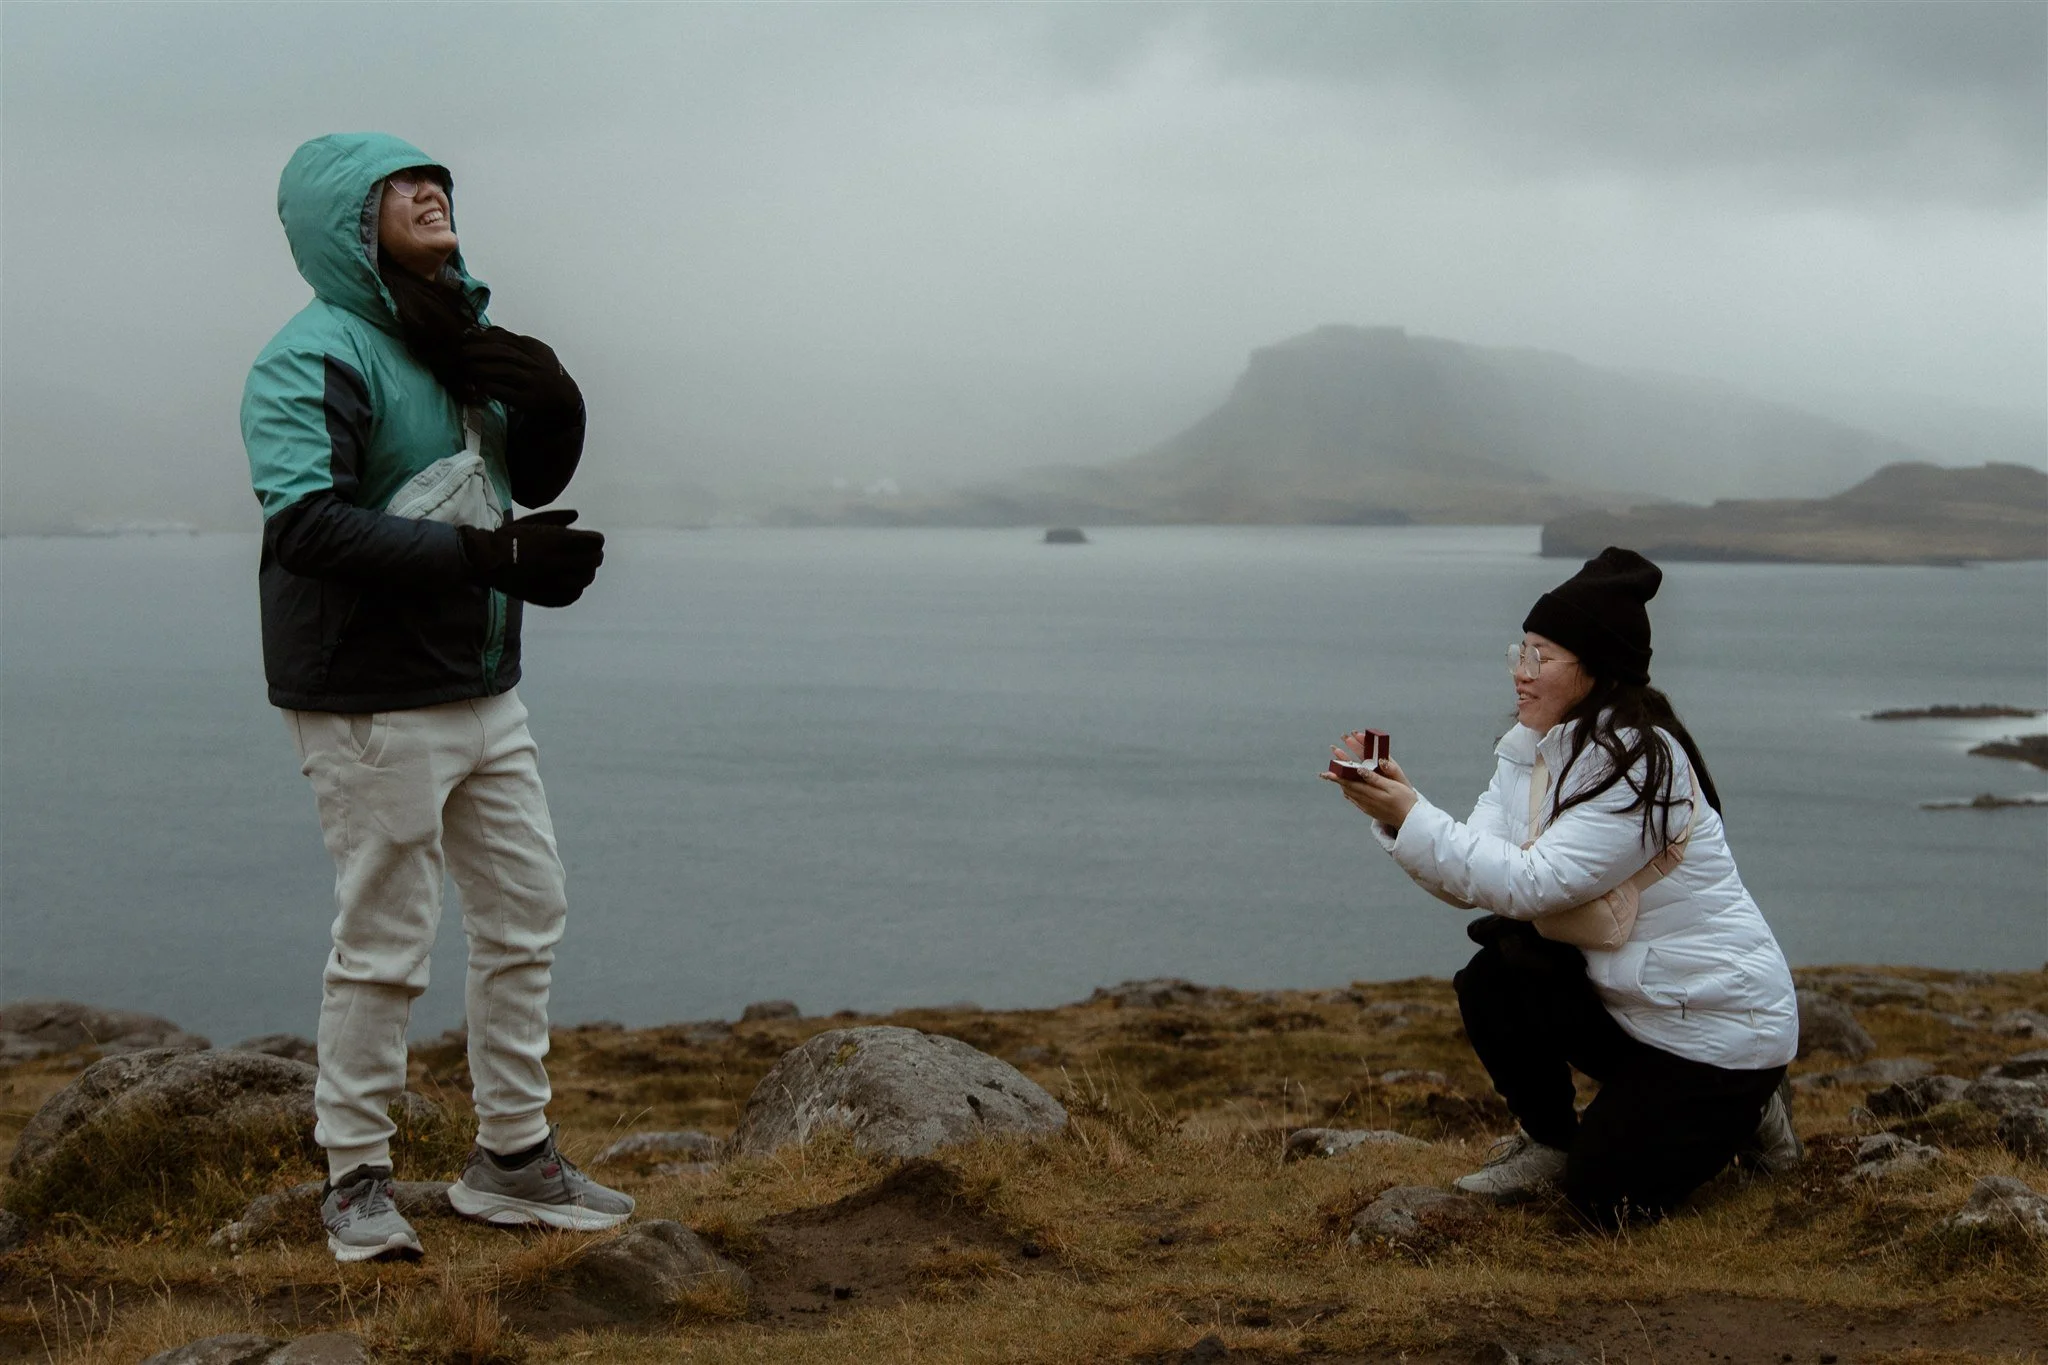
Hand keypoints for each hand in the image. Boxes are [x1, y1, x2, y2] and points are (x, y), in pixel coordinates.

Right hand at [457, 508, 604, 606]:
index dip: (595, 540)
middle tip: (587, 556)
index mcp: (557, 540)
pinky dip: (574, 589)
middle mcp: (559, 561)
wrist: (487, 560)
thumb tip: (576, 515)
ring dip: (585, 573)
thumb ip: (557, 518)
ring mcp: (554, 580)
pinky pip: (573, 595)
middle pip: (595, 560)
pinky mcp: (548, 596)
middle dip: (594, 556)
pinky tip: (568, 584)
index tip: (590, 541)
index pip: (596, 542)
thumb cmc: (509, 537)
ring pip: (586, 579)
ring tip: (577, 570)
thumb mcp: (532, 520)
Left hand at [460, 328, 581, 418]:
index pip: (506, 338)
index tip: (467, 338)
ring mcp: (531, 382)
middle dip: (479, 350)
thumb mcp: (534, 351)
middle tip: (461, 352)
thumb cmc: (542, 373)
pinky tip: (479, 385)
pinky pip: (506, 392)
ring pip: (504, 371)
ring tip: (466, 367)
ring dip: (482, 368)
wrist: (563, 399)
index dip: (484, 337)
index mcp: (533, 348)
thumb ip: (513, 340)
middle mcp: (534, 364)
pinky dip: (491, 387)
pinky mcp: (527, 401)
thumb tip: (487, 329)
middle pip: (503, 352)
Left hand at [1320, 751, 1418, 829]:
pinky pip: (1356, 801)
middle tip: (1326, 773)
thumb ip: (1375, 778)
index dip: (1338, 776)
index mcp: (1371, 793)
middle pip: (1347, 788)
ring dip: (1342, 786)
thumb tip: (1360, 771)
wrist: (1410, 821)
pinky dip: (1350, 793)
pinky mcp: (1371, 811)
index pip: (1350, 783)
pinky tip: (1348, 791)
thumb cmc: (1405, 800)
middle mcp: (1366, 801)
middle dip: (1337, 779)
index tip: (1326, 771)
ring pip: (1350, 795)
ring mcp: (1368, 807)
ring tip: (1334, 779)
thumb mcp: (1393, 786)